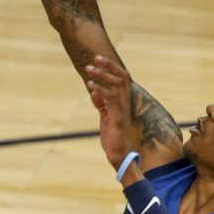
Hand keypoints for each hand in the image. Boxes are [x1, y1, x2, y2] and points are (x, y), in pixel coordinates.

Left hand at [85, 55, 135, 169]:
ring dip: (102, 75)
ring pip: (116, 85)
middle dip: (109, 65)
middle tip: (94, 58)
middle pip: (122, 77)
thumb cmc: (113, 137)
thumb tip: (94, 91)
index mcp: (123, 102)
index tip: (99, 59)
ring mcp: (122, 110)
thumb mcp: (106, 117)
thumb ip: (102, 104)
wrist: (120, 155)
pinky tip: (90, 86)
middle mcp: (125, 103)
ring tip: (88, 69)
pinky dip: (100, 90)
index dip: (112, 67)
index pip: (122, 79)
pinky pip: (110, 99)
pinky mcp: (117, 117)